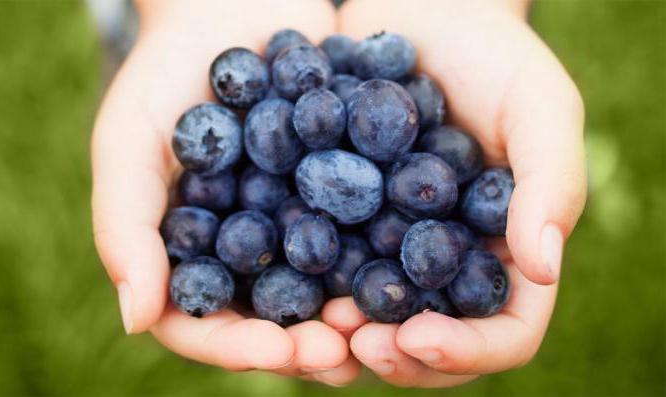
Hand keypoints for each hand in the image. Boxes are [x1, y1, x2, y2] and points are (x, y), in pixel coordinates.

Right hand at [91, 0, 359, 385]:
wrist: (233, 9)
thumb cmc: (165, 75)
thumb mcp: (129, 142)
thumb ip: (125, 227)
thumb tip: (135, 321)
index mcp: (194, 259)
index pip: (208, 327)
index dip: (239, 347)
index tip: (275, 348)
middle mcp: (252, 255)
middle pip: (278, 322)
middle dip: (309, 344)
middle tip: (343, 350)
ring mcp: (303, 227)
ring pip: (331, 291)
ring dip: (358, 314)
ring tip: (385, 320)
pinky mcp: (349, 195)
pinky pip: (373, 234)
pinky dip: (394, 254)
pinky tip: (419, 262)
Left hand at [322, 0, 586, 386]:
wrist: (421, 12)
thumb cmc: (494, 55)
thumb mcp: (539, 106)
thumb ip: (551, 183)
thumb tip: (545, 268)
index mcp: (506, 252)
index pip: (505, 332)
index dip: (466, 351)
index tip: (415, 337)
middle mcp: (448, 262)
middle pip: (430, 342)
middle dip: (391, 354)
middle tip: (347, 343)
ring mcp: (392, 246)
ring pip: (371, 317)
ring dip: (339, 335)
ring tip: (310, 325)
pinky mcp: (344, 219)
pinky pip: (325, 266)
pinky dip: (305, 282)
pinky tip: (277, 276)